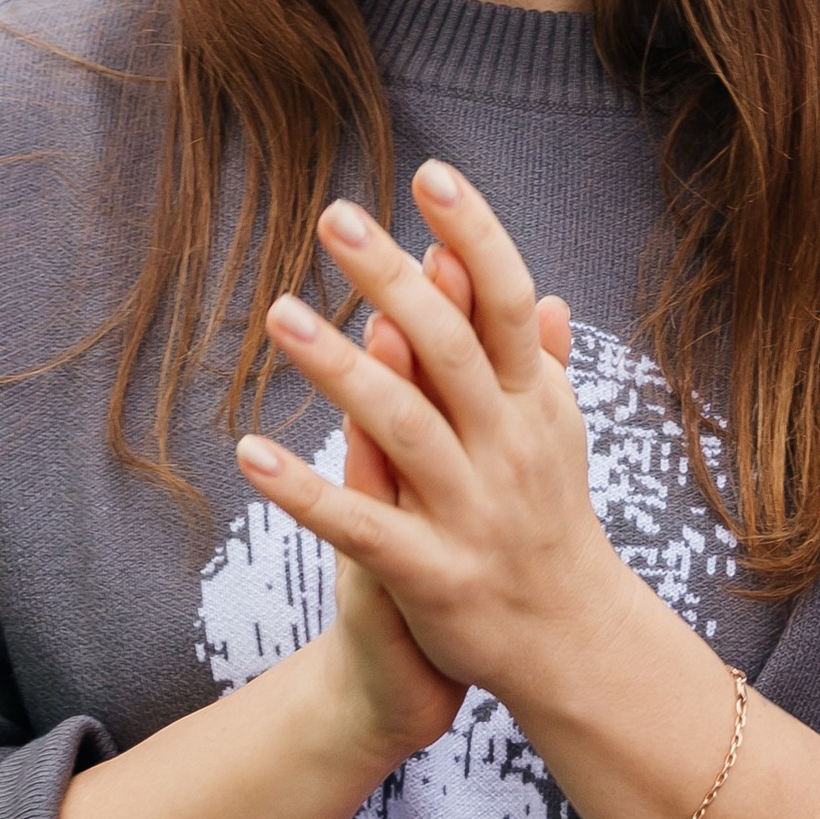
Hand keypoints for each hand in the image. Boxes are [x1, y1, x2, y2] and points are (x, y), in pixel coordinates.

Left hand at [235, 162, 617, 717]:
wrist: (570, 644)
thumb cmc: (551, 522)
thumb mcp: (557, 436)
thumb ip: (543, 364)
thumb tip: (542, 293)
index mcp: (537, 404)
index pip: (507, 301)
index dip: (474, 235)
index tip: (431, 174)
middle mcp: (508, 447)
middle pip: (449, 347)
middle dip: (392, 278)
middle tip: (333, 216)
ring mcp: (470, 511)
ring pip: (402, 426)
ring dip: (339, 368)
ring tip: (280, 313)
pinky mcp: (431, 572)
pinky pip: (359, 526)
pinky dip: (304, 489)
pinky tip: (248, 452)